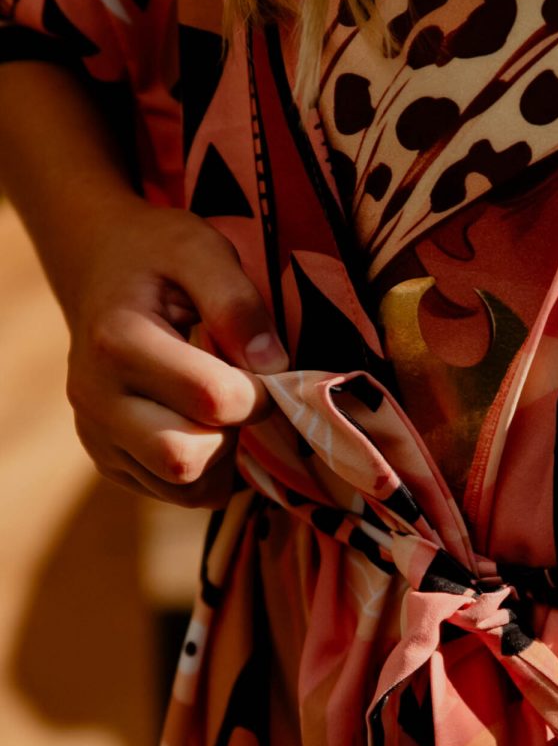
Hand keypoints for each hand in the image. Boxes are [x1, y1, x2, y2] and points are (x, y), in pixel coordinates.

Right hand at [64, 197, 287, 507]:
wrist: (99, 270)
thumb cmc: (157, 257)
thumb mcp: (200, 250)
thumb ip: (237, 302)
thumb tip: (273, 365)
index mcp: (117, 342)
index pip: (213, 400)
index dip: (258, 390)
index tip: (261, 365)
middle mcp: (95, 398)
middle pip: (185, 460)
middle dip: (231, 432)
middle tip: (236, 392)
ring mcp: (97, 436)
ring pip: (185, 490)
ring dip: (222, 457)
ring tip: (216, 407)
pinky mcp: (108, 461)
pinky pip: (177, 495)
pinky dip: (206, 470)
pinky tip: (200, 423)